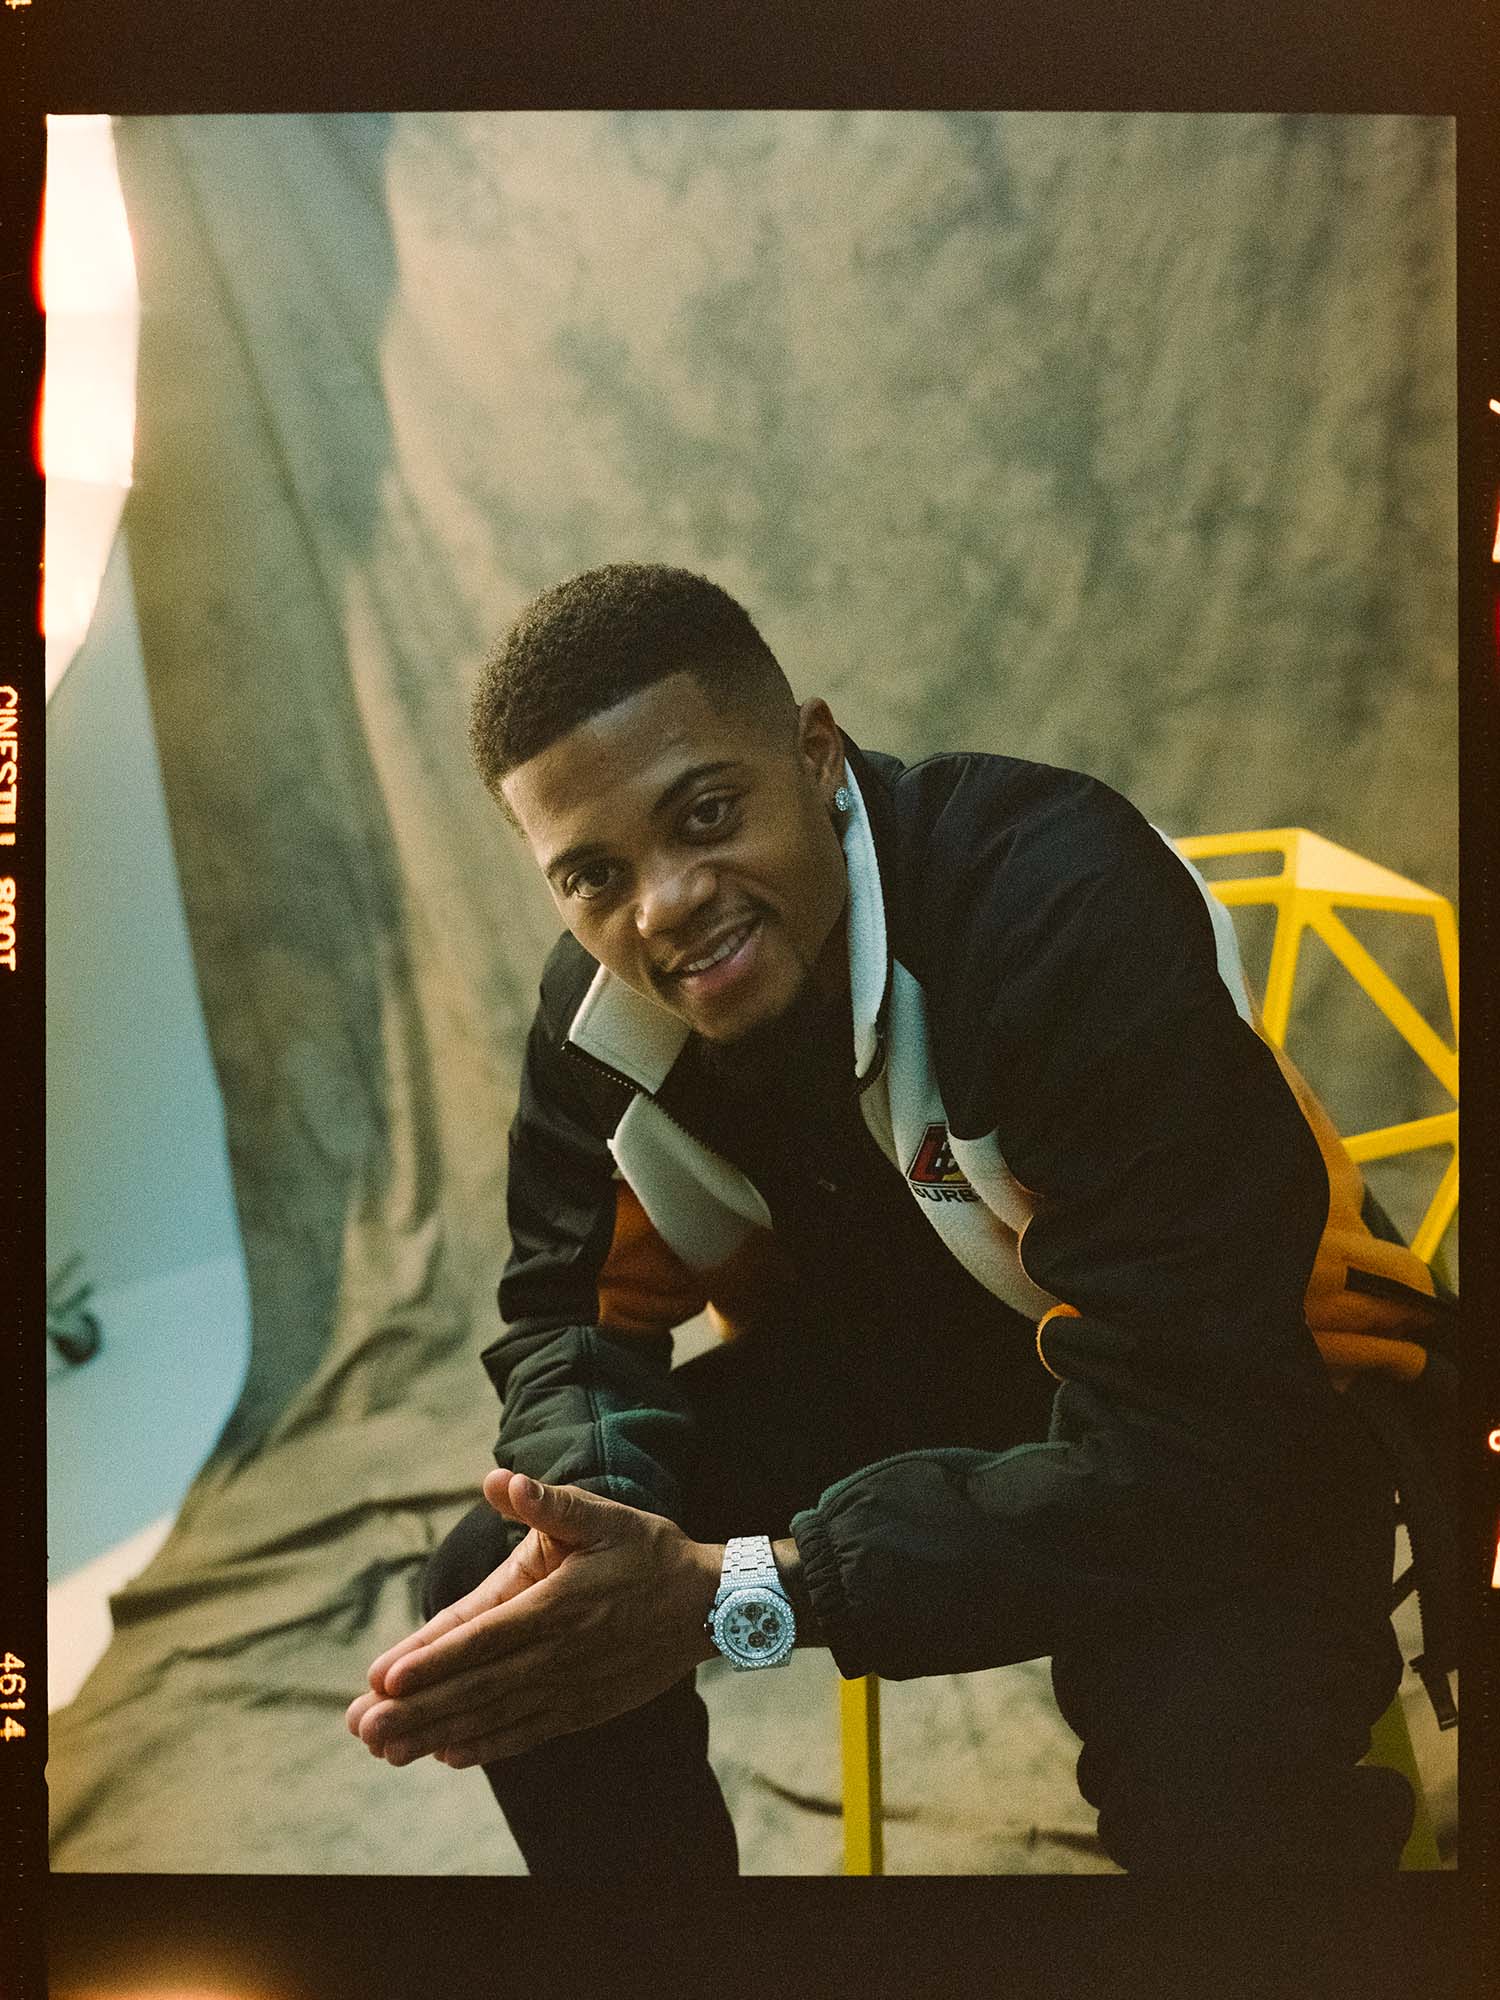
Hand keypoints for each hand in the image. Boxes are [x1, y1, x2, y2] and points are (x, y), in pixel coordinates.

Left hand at [346, 1469, 723, 1768]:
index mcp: (557, 1606)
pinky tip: (448, 1754)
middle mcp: (558, 1656)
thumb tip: (502, 1481)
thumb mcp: (605, 1517)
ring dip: (436, 1734)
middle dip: (415, 1708)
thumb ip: (550, 1504)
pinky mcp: (582, 1709)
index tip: (382, 1677)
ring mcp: (570, 1689)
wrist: (711, 1607)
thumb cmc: (650, 1554)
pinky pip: (525, 1733)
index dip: (431, 1659)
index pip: (481, 1637)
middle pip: (475, 1688)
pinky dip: (486, 1746)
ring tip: (387, 1749)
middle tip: (362, 1725)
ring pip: (492, 1717)